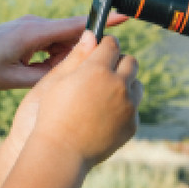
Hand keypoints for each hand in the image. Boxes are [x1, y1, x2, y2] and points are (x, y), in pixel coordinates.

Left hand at [0, 13, 127, 90]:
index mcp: (33, 33)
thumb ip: (45, 77)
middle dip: (73, 54)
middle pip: (70, 36)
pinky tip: (32, 69)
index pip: (75, 25)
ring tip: (34, 73)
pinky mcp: (26, 31)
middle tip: (50, 72)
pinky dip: (49, 55)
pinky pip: (48, 41)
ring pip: (60, 40)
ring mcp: (30, 26)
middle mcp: (35, 24)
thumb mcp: (14, 80)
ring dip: (58, 58)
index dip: (102, 23)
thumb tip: (70, 73)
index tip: (125, 15)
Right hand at [28, 31, 142, 168]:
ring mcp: (129, 106)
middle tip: (103, 71)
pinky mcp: (132, 124)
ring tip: (105, 94)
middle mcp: (119, 85)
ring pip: (137, 84)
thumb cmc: (52, 114)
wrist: (61, 152)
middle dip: (118, 62)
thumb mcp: (57, 81)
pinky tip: (104, 115)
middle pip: (130, 61)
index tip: (100, 49)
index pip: (111, 45)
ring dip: (125, 84)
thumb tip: (91, 35)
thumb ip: (78, 56)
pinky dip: (123, 107)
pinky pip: (133, 108)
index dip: (105, 45)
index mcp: (98, 70)